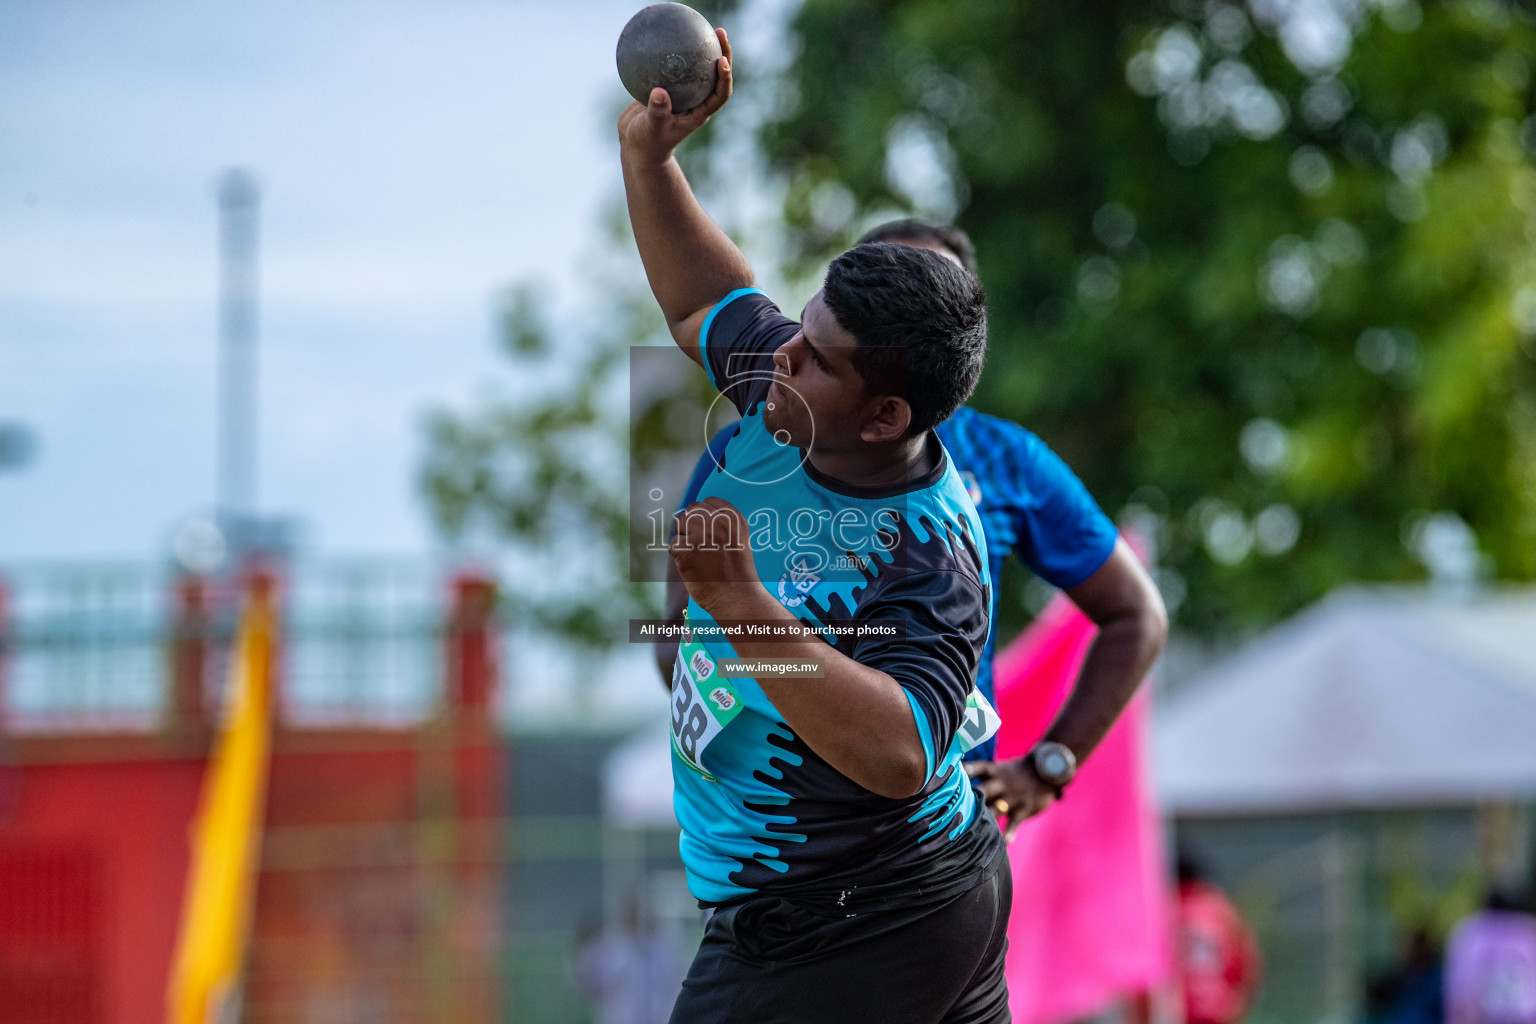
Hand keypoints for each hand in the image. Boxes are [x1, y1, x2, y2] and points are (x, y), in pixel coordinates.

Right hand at [618, 27, 732, 166]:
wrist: (637, 146)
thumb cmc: (648, 143)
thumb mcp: (651, 128)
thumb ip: (657, 112)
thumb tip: (660, 92)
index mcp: (699, 113)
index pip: (720, 95)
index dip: (725, 78)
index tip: (722, 60)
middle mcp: (696, 101)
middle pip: (716, 76)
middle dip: (722, 53)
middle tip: (719, 32)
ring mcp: (683, 94)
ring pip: (698, 69)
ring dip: (702, 48)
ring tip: (701, 26)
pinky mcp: (669, 89)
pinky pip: (674, 68)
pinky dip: (673, 53)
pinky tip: (664, 36)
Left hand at [670, 497, 760, 614]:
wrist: (736, 596)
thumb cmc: (738, 571)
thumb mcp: (738, 539)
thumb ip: (721, 523)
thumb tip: (698, 514)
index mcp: (732, 517)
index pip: (708, 502)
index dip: (704, 515)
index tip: (706, 529)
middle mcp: (715, 521)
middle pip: (692, 510)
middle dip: (691, 524)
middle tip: (698, 542)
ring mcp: (699, 534)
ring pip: (679, 523)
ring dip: (684, 537)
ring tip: (696, 554)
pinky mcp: (684, 549)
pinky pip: (673, 544)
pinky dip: (679, 555)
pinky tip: (692, 565)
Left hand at [965, 757, 1056, 841]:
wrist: (1047, 773)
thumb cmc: (1015, 775)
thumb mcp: (1001, 772)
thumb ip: (983, 782)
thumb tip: (958, 789)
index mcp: (995, 772)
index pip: (980, 768)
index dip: (969, 769)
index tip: (957, 770)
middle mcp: (1002, 784)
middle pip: (984, 790)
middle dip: (971, 798)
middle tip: (955, 806)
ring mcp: (1012, 797)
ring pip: (996, 809)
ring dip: (986, 818)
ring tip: (972, 830)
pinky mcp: (1023, 809)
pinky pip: (1014, 822)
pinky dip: (1010, 832)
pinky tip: (1006, 842)